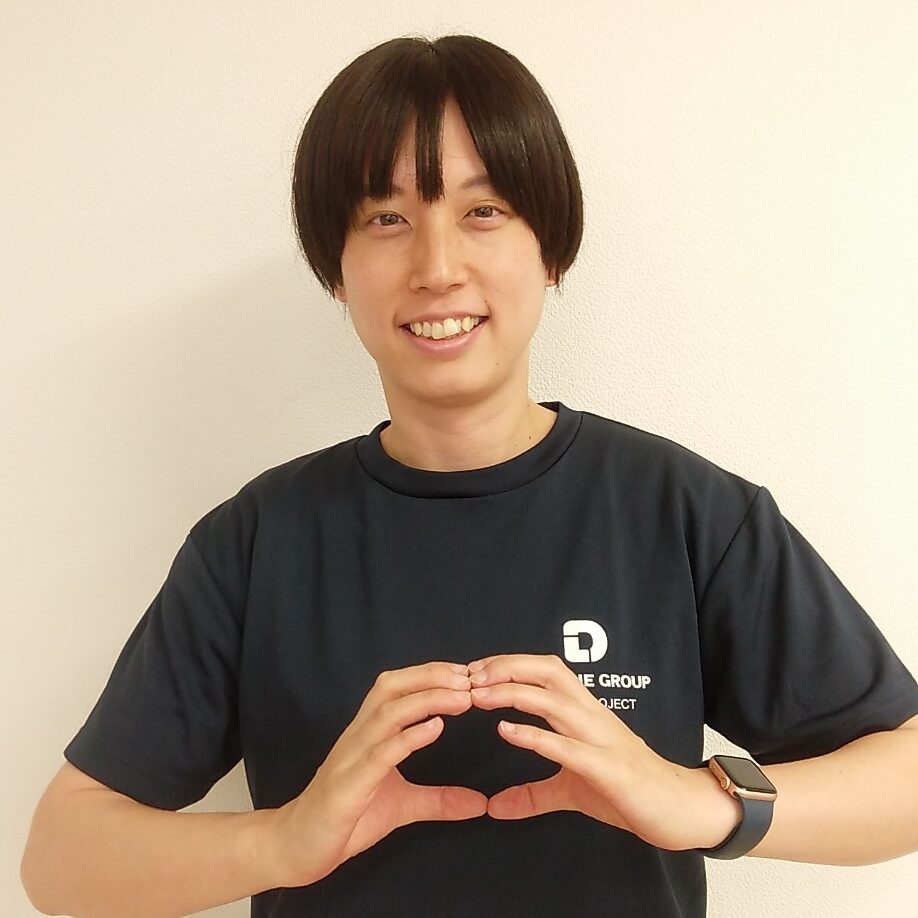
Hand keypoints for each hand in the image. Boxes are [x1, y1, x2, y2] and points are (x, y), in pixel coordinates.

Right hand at [270, 661, 486, 887]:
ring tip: (462, 698)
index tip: (465, 672)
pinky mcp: (348, 786)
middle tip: (469, 677)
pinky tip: (434, 728)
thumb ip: (439, 800)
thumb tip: (480, 803)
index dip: (429, 674)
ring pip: (387, 713)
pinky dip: (409, 737)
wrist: (298, 848)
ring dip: (427, 700)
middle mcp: (359, 736)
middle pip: (391, 688)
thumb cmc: (347, 820)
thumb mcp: (402, 807)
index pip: (397, 687)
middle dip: (430, 676)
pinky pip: (380, 753)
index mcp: (369, 734)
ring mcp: (352, 758)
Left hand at [467, 653, 741, 850]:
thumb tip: (495, 807)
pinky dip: (535, 736)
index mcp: (584, 712)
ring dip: (513, 694)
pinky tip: (507, 732)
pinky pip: (567, 746)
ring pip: (554, 700)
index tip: (475, 670)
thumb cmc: (627, 791)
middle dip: (507, 667)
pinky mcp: (607, 768)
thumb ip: (534, 794)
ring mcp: (600, 739)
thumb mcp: (571, 791)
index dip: (510, 664)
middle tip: (470, 674)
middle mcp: (591, 715)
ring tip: (479, 696)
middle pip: (547, 672)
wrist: (679, 809)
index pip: (545, 671)